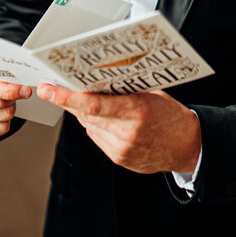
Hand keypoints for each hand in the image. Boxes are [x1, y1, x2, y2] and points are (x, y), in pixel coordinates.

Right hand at [0, 60, 31, 144]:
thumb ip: (0, 72)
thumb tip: (20, 84)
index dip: (8, 90)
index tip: (25, 91)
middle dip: (12, 98)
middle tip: (13, 93)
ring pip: (2, 116)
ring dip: (9, 109)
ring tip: (2, 102)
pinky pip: (0, 130)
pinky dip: (5, 122)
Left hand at [38, 85, 200, 174]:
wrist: (187, 146)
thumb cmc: (171, 115)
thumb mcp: (152, 94)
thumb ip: (125, 90)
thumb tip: (95, 78)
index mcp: (136, 110)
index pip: (92, 104)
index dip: (66, 97)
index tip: (48, 90)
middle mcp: (126, 131)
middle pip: (85, 115)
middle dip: (69, 101)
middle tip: (55, 88)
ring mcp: (121, 148)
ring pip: (89, 127)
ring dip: (84, 114)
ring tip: (91, 102)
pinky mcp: (119, 158)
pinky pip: (98, 138)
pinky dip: (96, 127)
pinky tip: (106, 119)